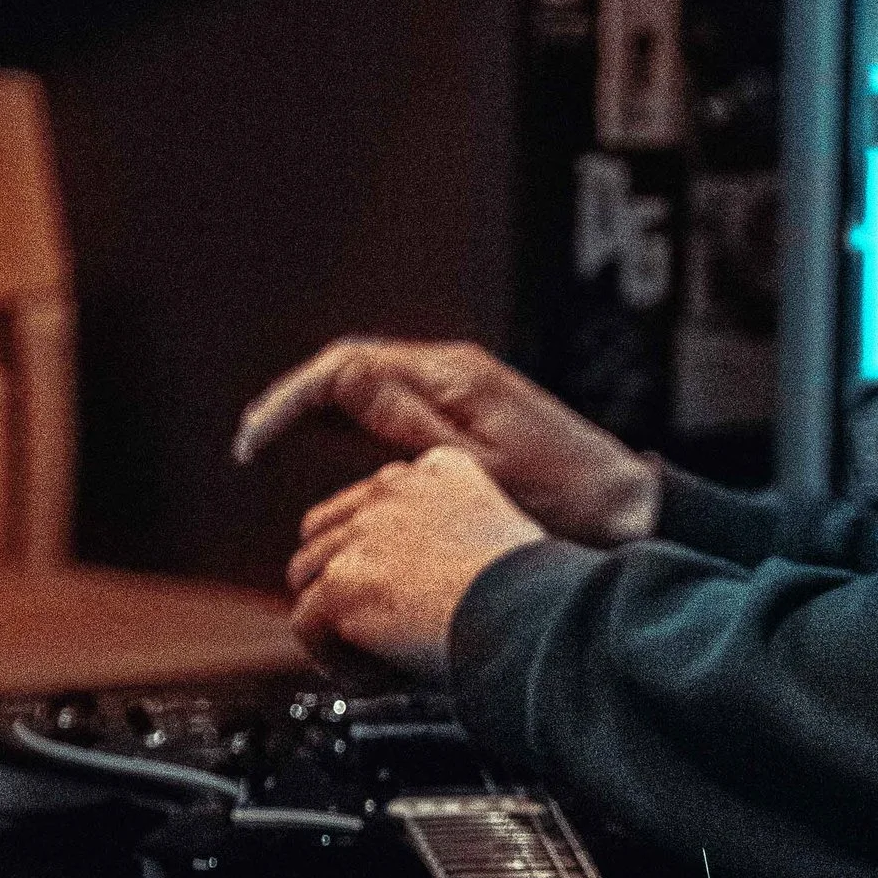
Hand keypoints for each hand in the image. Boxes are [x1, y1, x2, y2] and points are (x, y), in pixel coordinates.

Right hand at [234, 336, 659, 548]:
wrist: (626, 509)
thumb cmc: (562, 498)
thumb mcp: (473, 467)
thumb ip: (404, 423)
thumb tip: (340, 379)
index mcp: (451, 378)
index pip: (345, 368)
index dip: (291, 401)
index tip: (257, 441)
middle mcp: (453, 373)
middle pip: (350, 369)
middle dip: (293, 403)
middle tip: (250, 444)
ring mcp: (461, 391)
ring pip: (368, 385)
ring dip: (318, 410)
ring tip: (272, 444)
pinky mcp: (468, 414)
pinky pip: (394, 405)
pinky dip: (352, 422)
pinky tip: (329, 448)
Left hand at [286, 449, 547, 677]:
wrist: (531, 614)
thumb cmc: (536, 594)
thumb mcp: (501, 541)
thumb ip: (456, 543)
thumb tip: (432, 587)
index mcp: (436, 471)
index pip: (373, 501)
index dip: (374, 553)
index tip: (392, 592)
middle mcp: (392, 491)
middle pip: (325, 533)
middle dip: (339, 582)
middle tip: (365, 629)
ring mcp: (363, 533)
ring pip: (307, 578)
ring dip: (334, 623)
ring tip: (374, 660)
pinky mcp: (343, 582)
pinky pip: (306, 625)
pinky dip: (334, 658)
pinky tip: (374, 678)